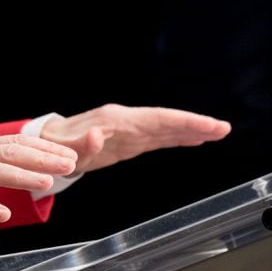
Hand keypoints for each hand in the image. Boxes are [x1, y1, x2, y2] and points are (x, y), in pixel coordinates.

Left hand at [39, 105, 229, 174]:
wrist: (47, 141)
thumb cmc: (55, 147)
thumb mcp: (63, 151)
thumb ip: (80, 146)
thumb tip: (97, 137)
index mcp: (116, 121)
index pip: (157, 120)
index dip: (184, 123)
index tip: (206, 126)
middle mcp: (127, 121)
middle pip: (168, 121)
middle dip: (196, 125)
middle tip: (224, 129)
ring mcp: (130, 130)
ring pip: (166, 129)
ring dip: (192, 131)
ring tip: (218, 133)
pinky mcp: (130, 140)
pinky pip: (158, 137)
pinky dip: (178, 138)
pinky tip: (194, 140)